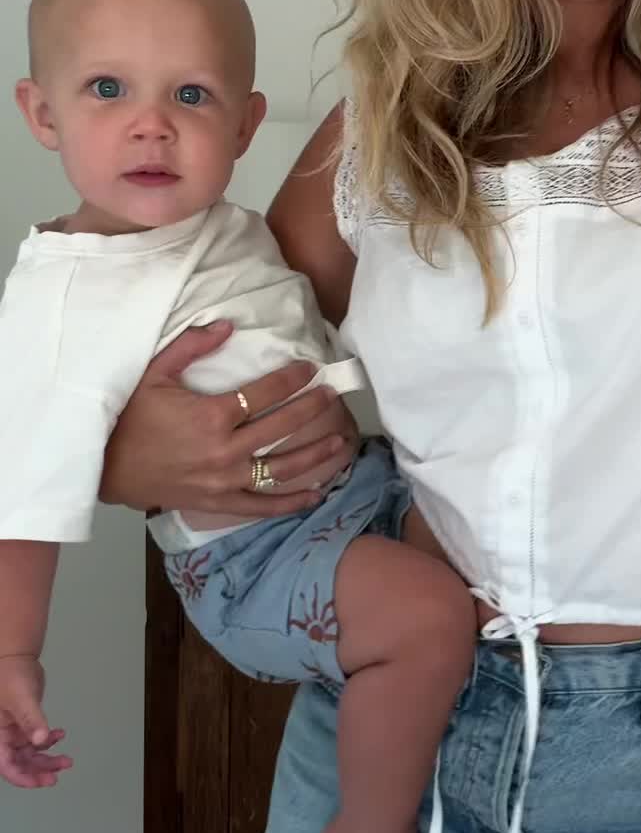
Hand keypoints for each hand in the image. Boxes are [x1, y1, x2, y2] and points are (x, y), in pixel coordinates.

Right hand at [0, 656, 70, 787]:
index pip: (6, 765)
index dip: (23, 777)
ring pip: (30, 754)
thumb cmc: (11, 675)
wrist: (16, 656)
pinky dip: (49, 741)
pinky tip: (60, 735)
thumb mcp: (20, 698)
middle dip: (38, 771)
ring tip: (67, 760)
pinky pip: (36, 740)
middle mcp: (3, 737)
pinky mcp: (24, 723)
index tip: (43, 781)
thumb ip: (31, 720)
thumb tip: (41, 741)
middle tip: (58, 775)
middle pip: (19, 763)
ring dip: (47, 759)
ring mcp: (13, 731)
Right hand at [99, 322, 358, 520]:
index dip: (291, 379)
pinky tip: (318, 493)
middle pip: (281, 427)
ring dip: (315, 454)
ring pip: (281, 468)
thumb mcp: (154, 374)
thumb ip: (190, 347)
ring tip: (340, 440)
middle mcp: (225, 450)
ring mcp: (225, 480)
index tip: (310, 368)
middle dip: (311, 408)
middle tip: (333, 394)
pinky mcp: (220, 502)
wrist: (107, 467)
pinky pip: (263, 506)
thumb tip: (227, 326)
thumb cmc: (131, 418)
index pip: (263, 393)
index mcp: (211, 415)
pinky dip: (292, 503)